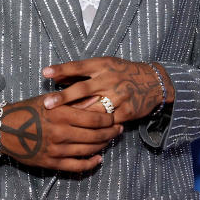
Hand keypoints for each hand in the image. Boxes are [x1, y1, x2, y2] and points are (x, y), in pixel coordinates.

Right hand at [0, 95, 121, 171]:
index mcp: (61, 113)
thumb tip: (98, 100)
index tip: (115, 117)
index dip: (109, 119)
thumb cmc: (28, 110)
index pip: (94, 118)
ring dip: (103, 146)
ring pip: (89, 150)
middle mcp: (60, 132)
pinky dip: (90, 164)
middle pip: (95, 135)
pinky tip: (98, 159)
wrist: (4, 129)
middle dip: (110, 133)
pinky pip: (77, 166)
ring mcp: (56, 149)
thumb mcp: (50, 101)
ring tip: (110, 140)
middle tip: (118, 129)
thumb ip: (73, 101)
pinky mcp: (52, 163)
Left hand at [41, 57, 173, 123]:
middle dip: (64, 97)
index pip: (79, 66)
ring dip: (78, 117)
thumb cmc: (122, 73)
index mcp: (103, 65)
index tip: (45, 73)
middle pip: (84, 88)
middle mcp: (110, 79)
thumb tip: (56, 78)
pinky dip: (97, 129)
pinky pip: (109, 122)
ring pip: (95, 109)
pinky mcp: (128, 110)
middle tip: (47, 104)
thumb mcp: (104, 66)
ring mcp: (120, 95)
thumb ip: (82, 73)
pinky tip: (83, 134)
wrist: (153, 81)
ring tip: (61, 124)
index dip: (62, 69)